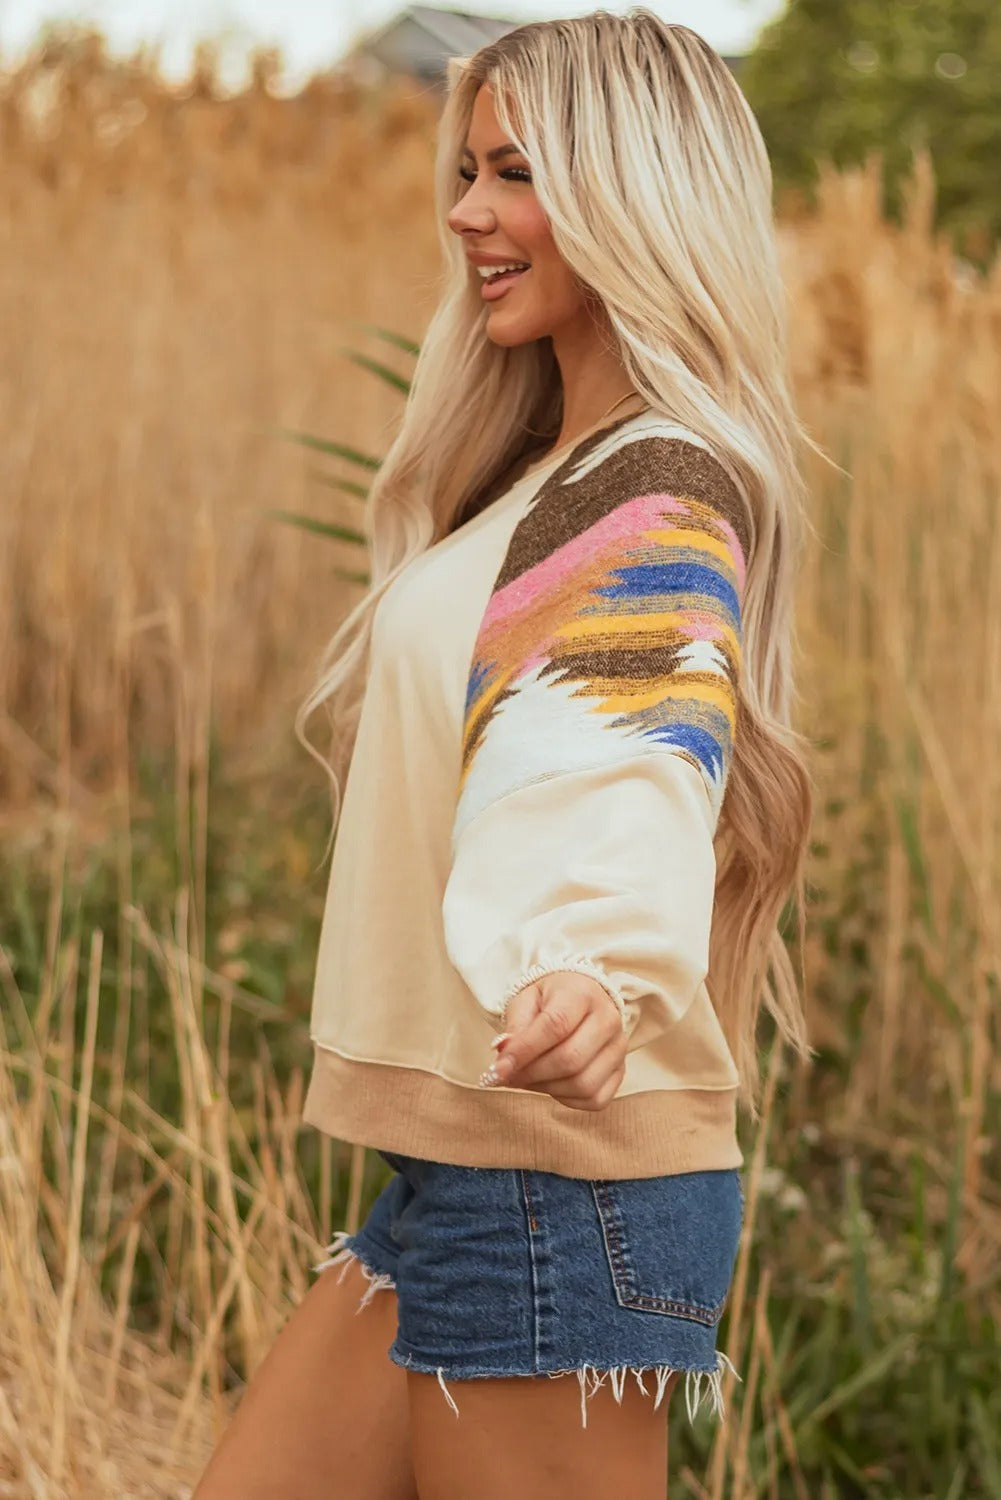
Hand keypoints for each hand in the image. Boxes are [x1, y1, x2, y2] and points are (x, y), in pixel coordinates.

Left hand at [478, 972, 627, 1110]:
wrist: (580, 996)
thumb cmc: (549, 999)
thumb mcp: (525, 1000)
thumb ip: (515, 1028)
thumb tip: (503, 1059)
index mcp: (582, 994)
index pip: (555, 1026)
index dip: (524, 1052)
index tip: (496, 1070)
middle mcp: (608, 1019)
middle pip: (571, 1059)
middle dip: (531, 1074)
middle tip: (506, 1076)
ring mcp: (618, 1047)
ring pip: (583, 1084)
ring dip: (545, 1088)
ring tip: (527, 1077)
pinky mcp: (621, 1071)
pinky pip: (594, 1099)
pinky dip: (566, 1099)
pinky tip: (550, 1084)